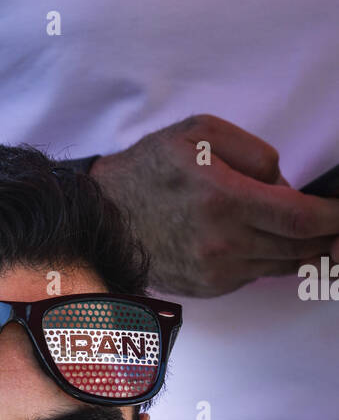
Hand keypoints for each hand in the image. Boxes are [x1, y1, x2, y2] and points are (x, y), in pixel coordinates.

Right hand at [91, 114, 338, 295]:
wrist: (103, 217)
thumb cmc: (149, 170)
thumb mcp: (200, 132)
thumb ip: (253, 151)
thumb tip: (282, 184)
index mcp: (223, 199)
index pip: (300, 217)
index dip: (334, 217)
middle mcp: (222, 243)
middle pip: (299, 246)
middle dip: (327, 234)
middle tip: (337, 222)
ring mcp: (216, 271)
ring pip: (282, 264)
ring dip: (301, 248)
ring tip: (308, 230)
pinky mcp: (210, 287)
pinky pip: (257, 275)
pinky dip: (270, 258)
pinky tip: (264, 239)